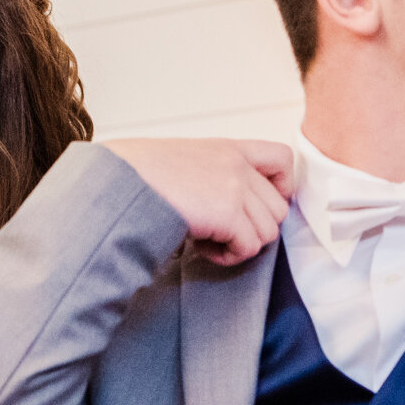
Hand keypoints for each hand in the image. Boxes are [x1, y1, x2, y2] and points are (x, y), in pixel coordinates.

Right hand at [104, 138, 296, 267]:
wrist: (121, 182)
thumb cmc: (139, 175)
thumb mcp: (186, 160)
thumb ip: (215, 173)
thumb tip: (227, 206)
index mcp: (228, 148)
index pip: (283, 159)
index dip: (281, 188)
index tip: (259, 205)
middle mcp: (237, 164)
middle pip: (278, 208)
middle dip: (255, 228)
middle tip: (224, 233)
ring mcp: (235, 187)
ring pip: (268, 232)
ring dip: (241, 244)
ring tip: (210, 240)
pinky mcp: (228, 213)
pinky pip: (249, 247)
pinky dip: (229, 256)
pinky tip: (203, 248)